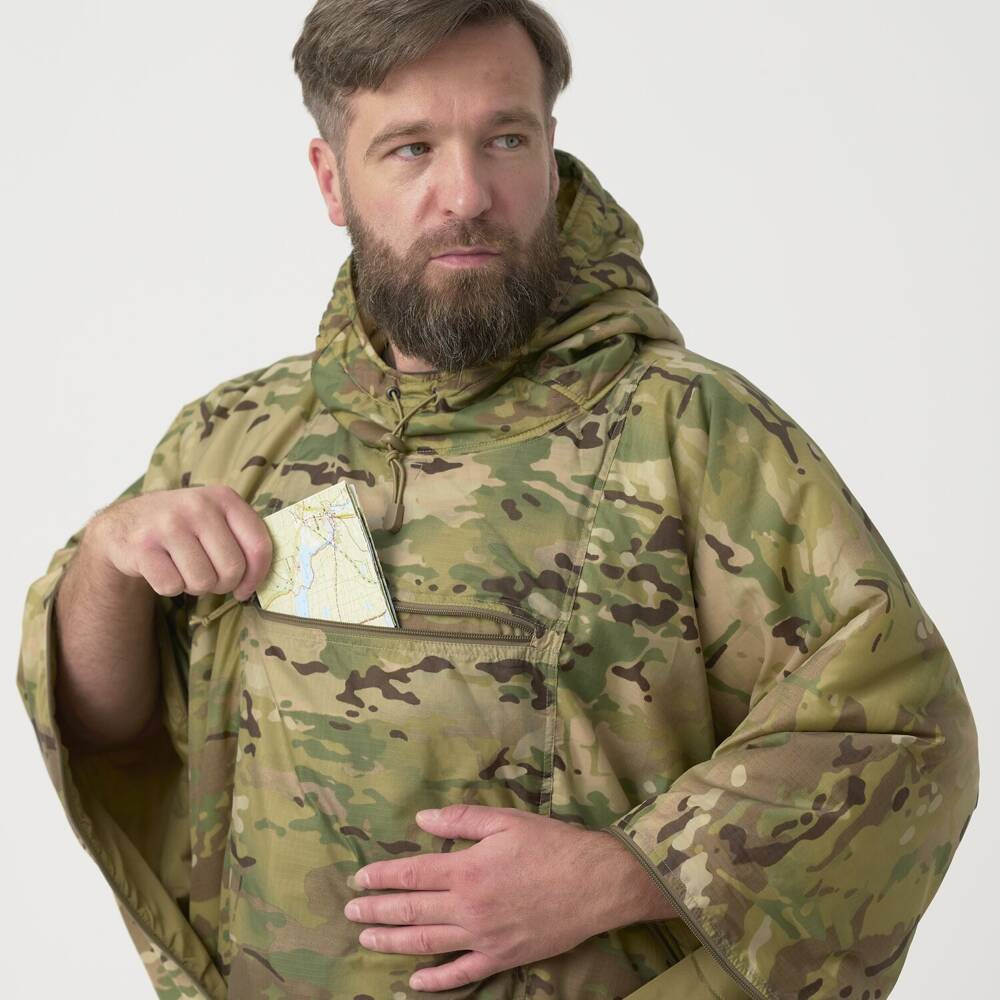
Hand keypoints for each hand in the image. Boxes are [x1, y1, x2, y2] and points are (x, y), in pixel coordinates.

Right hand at [86, 485, 271, 601]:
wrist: (124, 524)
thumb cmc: (183, 527)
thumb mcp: (216, 517)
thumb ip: (243, 539)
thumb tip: (259, 580)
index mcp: (224, 497)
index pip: (258, 544)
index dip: (257, 575)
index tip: (246, 588)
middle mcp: (197, 505)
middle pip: (232, 569)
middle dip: (223, 584)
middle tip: (209, 577)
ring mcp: (167, 524)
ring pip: (202, 581)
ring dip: (195, 586)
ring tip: (184, 569)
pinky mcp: (142, 546)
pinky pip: (172, 586)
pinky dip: (170, 587)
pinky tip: (164, 569)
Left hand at [343, 804, 676, 991]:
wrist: (596, 883)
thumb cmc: (551, 845)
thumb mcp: (506, 820)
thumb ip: (462, 819)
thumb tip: (422, 819)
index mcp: (467, 869)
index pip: (411, 874)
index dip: (381, 877)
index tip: (358, 879)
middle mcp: (468, 907)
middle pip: (411, 912)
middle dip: (375, 911)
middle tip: (350, 911)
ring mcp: (483, 938)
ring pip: (426, 945)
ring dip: (392, 943)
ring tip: (366, 939)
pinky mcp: (501, 958)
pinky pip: (461, 975)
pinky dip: (435, 982)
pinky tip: (414, 982)